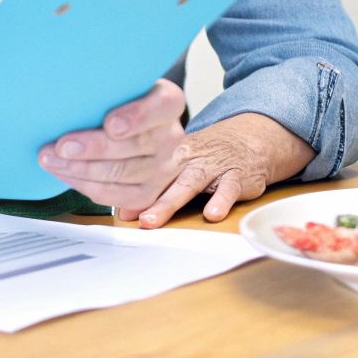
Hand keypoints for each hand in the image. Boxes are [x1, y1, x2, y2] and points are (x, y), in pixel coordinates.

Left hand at [37, 80, 188, 213]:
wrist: (143, 130)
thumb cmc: (123, 103)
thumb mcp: (124, 87)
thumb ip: (110, 90)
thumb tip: (75, 93)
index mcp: (168, 105)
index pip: (162, 107)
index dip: (137, 117)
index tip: (110, 123)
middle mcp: (172, 138)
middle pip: (134, 145)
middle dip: (94, 148)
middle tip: (62, 146)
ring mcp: (163, 170)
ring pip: (120, 173)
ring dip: (80, 168)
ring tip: (51, 160)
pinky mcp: (148, 194)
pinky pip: (114, 194)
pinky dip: (83, 184)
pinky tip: (63, 173)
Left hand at [131, 112, 316, 228]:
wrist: (251, 138)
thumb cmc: (209, 155)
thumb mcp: (181, 163)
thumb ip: (155, 186)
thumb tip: (123, 212)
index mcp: (172, 153)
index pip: (146, 169)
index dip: (126, 183)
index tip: (106, 197)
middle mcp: (190, 157)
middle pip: (163, 177)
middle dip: (144, 197)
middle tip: (129, 215)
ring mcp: (213, 166)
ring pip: (190, 183)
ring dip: (170, 201)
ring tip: (153, 219)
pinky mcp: (237, 176)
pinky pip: (229, 188)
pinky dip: (221, 200)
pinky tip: (212, 214)